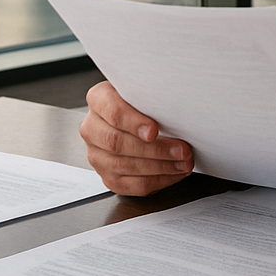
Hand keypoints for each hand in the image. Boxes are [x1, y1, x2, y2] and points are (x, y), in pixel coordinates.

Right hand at [79, 81, 193, 195]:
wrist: (138, 116)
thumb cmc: (144, 102)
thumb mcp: (146, 90)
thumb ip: (152, 96)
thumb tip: (175, 109)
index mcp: (99, 100)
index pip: (113, 112)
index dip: (133, 123)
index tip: (154, 130)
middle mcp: (92, 128)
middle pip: (117, 143)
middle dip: (155, 149)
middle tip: (181, 150)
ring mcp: (97, 155)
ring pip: (124, 166)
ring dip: (160, 166)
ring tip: (183, 162)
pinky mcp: (108, 176)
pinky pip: (130, 185)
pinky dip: (156, 180)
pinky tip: (174, 173)